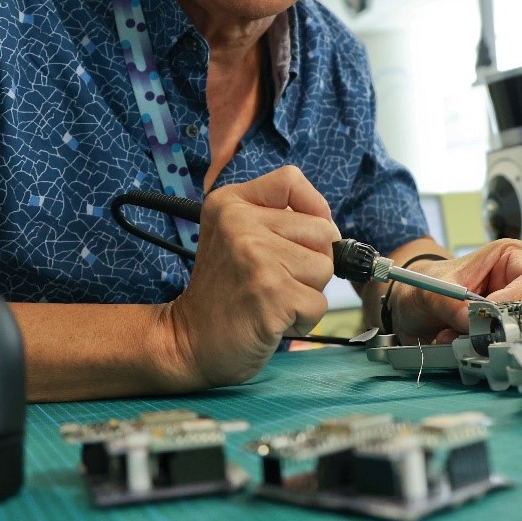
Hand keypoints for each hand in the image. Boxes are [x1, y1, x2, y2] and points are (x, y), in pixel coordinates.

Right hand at [163, 166, 337, 387]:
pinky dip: (303, 319)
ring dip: (307, 293)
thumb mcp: (235, 236)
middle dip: (312, 262)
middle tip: (276, 280)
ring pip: (325, 268)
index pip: (291, 180)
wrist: (189, 341)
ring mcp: (255, 258)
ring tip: (273, 299)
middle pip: (322, 231)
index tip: (301, 236)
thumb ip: (277, 219)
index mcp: (231, 203)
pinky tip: (273, 319)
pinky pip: (318, 304)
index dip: (313, 207)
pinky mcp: (271, 294)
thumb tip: (332, 228)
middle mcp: (240, 223)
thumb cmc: (224, 291)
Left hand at [389, 240, 521, 342]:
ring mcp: (512, 310)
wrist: (412, 304)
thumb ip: (451, 305)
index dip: (514, 301)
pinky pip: (502, 348)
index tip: (489, 316)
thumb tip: (473, 322)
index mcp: (511, 256)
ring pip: (516, 335)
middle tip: (467, 333)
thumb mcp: (432, 290)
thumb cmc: (428, 284)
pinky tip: (456, 342)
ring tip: (452, 335)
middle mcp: (517, 284)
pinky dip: (477, 351)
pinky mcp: (503, 332)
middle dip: (496, 328)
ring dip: (483, 342)